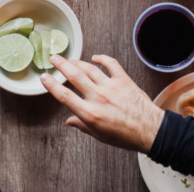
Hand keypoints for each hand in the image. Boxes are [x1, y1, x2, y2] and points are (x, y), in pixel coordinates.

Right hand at [42, 54, 164, 153]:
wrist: (149, 130)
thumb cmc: (125, 136)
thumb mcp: (99, 135)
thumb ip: (82, 125)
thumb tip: (69, 121)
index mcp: (90, 113)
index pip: (64, 96)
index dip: (51, 85)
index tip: (44, 77)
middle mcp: (98, 97)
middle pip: (74, 76)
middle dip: (61, 65)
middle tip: (54, 58)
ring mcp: (111, 87)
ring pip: (90, 68)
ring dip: (78, 61)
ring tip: (70, 59)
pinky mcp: (124, 80)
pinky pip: (111, 64)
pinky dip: (102, 58)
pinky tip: (95, 58)